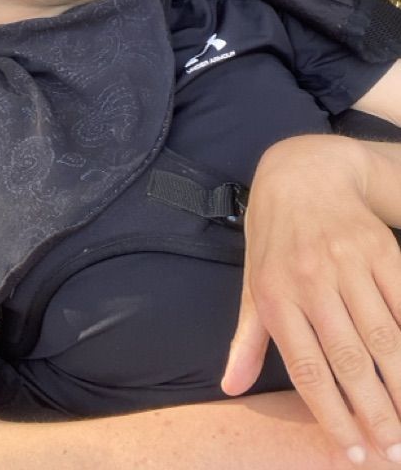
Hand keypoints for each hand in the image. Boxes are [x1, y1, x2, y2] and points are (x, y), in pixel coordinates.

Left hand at [221, 134, 400, 465]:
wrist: (303, 174)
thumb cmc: (273, 238)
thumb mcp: (252, 283)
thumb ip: (246, 338)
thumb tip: (230, 387)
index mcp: (276, 293)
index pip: (307, 367)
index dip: (332, 414)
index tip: (354, 452)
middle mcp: (311, 279)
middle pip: (350, 357)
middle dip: (377, 413)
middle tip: (396, 453)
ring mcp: (348, 262)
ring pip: (384, 335)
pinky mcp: (380, 249)